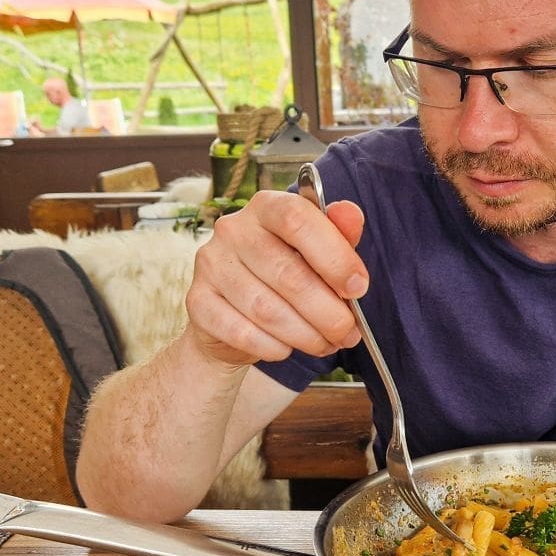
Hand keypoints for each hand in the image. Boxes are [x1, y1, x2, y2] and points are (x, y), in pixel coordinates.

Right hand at [184, 189, 367, 366]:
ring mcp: (211, 265)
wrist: (232, 320)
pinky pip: (242, 333)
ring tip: (326, 344)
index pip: (297, 219)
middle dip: (328, 311)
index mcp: (265, 206)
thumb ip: (337, 235)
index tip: (358, 288)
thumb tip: (352, 214)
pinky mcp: (197, 302)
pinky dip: (274, 347)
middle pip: (288, 273)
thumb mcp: (316, 254)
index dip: (334, 256)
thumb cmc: (282, 280)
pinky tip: (288, 349)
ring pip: (267, 309)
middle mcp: (233, 229)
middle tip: (349, 333)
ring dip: (306, 335)